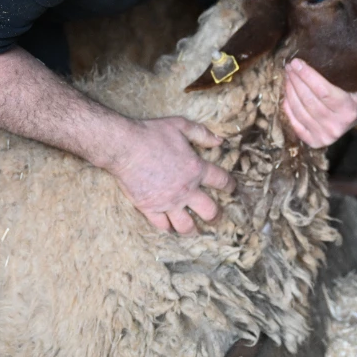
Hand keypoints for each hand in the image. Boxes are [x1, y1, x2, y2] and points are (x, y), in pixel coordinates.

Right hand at [105, 116, 235, 233]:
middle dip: (215, 216)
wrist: (125, 146)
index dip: (230, 186)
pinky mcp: (150, 208)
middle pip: (209, 211)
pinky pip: (162, 225)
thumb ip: (201, 133)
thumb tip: (219, 140)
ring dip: (192, 229)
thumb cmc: (152, 134)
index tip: (231, 189)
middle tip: (215, 218)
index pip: (221, 181)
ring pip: (186, 225)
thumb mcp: (180, 125)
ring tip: (194, 230)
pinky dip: (167, 228)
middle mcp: (186, 189)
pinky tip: (170, 228)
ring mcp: (168, 202)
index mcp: (196, 169)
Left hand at [282, 58, 356, 148]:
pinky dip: (288, 108)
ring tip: (288, 76)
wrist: (355, 117)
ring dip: (289, 91)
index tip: (297, 62)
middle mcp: (338, 126)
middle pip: (309, 100)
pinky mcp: (315, 142)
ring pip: (300, 111)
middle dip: (296, 80)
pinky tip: (287, 94)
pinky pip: (295, 123)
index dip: (307, 75)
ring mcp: (326, 136)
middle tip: (290, 66)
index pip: (323, 91)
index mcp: (350, 111)